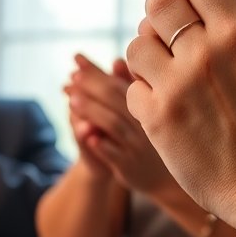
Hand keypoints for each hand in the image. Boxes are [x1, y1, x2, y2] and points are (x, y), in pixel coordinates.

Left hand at [67, 54, 173, 196]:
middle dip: (92, 86)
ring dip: (92, 111)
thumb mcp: (144, 112)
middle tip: (72, 76)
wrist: (163, 178)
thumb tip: (116, 60)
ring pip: (114, 124)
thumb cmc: (149, 138)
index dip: (96, 70)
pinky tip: (87, 135)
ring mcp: (137, 145)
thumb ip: (128, 87)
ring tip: (72, 100)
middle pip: (116, 99)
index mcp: (148, 105)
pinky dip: (102, 144)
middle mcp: (145, 122)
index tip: (76, 57)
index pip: (118, 82)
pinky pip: (115, 153)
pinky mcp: (129, 166)